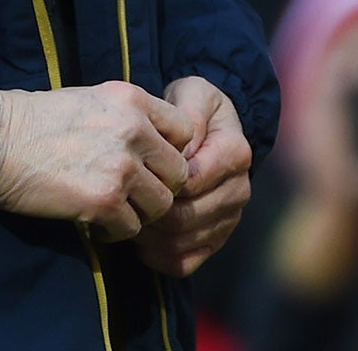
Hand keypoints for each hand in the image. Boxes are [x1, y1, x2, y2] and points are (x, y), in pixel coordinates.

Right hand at [0, 83, 194, 240]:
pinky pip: (132, 228)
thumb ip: (127, 117)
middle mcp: (133, 130)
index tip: (150, 163)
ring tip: (114, 209)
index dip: (172, 151)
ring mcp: (121, 167)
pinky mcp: (104, 201)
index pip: (185, 131)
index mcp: (131, 99)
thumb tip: (153, 144)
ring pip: (161, 205)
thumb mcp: (89, 99)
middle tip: (133, 193)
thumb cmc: (35, 119)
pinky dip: (116, 231)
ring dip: (140, 212)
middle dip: (159, 187)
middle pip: (179, 173)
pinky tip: (96, 221)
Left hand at [135, 77, 252, 276]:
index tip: (132, 169)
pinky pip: (184, 263)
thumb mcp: (191, 94)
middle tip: (120, 198)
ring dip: (148, 234)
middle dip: (149, 210)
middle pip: (187, 215)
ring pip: (182, 241)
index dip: (159, 179)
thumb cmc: (190, 108)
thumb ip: (187, 115)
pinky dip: (156, 256)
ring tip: (124, 214)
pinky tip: (137, 239)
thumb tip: (179, 150)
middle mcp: (238, 190)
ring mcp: (228, 219)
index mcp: (235, 153)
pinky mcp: (214, 240)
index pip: (193, 180)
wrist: (204, 129)